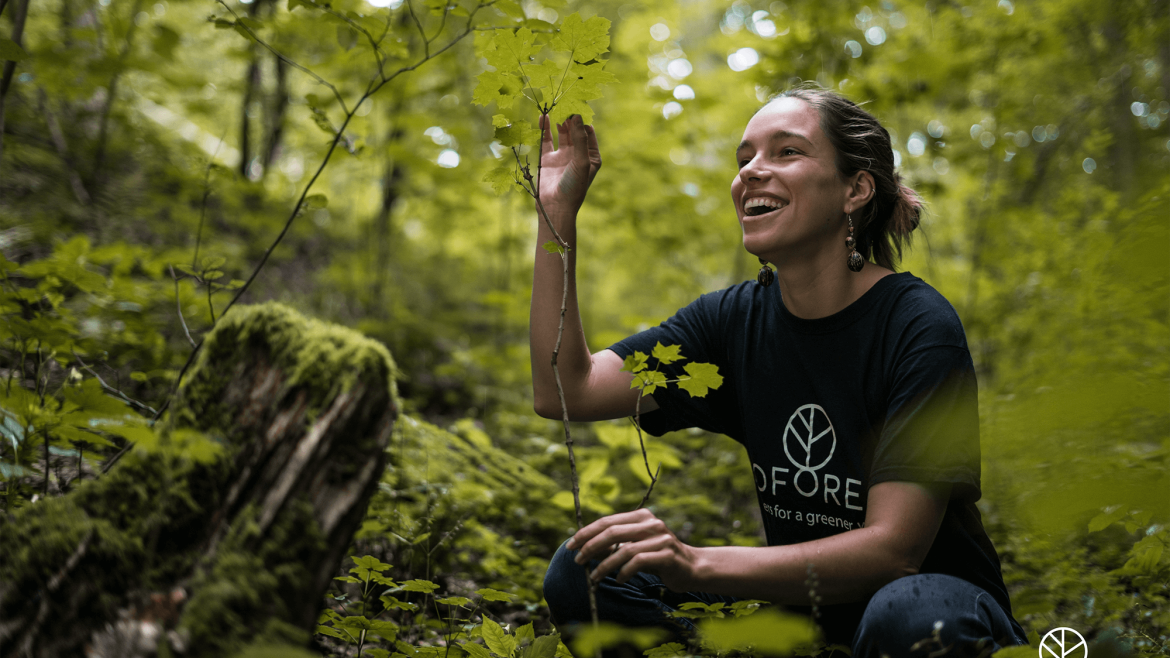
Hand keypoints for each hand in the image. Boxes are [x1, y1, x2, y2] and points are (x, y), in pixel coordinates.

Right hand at [537, 114, 601, 218]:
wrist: (556, 206)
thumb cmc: (574, 186)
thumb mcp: (582, 161)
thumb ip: (580, 138)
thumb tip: (577, 116)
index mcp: (591, 156)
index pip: (588, 132)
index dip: (583, 120)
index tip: (577, 107)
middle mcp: (578, 155)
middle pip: (575, 131)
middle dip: (570, 118)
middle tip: (565, 104)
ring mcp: (562, 156)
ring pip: (561, 134)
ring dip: (559, 121)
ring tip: (556, 108)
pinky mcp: (548, 159)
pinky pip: (546, 140)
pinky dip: (544, 128)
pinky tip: (543, 116)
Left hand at [565, 508, 698, 592]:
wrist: (692, 568)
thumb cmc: (658, 557)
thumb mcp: (636, 546)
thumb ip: (616, 543)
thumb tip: (585, 548)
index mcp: (641, 516)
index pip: (607, 521)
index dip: (586, 533)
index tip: (570, 545)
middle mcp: (651, 523)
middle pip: (612, 532)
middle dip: (590, 546)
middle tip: (578, 561)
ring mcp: (661, 538)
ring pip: (624, 549)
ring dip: (605, 565)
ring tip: (594, 577)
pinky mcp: (668, 555)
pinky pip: (639, 562)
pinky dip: (625, 571)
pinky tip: (619, 579)